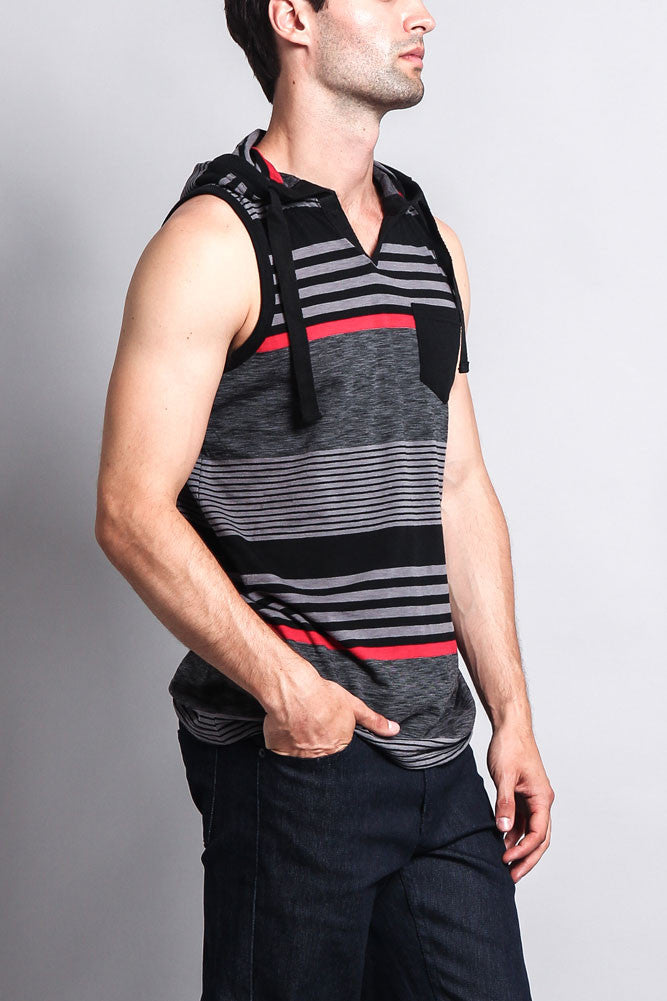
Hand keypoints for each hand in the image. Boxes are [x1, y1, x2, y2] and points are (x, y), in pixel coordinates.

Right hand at [263, 676, 400, 757]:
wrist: (294, 691)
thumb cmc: (324, 695)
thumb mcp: (353, 705)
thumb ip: (373, 720)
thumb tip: (395, 730)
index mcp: (340, 744)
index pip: (337, 741)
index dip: (330, 727)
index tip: (324, 717)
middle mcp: (321, 753)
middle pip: (319, 746)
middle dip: (316, 735)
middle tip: (310, 717)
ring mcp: (299, 754)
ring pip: (300, 748)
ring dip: (298, 737)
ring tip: (297, 718)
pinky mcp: (280, 749)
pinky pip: (281, 747)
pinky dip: (282, 738)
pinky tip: (284, 723)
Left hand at [487, 723, 554, 881]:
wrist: (509, 727)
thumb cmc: (510, 747)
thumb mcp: (504, 776)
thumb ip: (505, 803)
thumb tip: (503, 830)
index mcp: (542, 798)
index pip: (539, 833)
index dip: (524, 850)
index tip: (506, 860)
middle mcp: (541, 801)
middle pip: (539, 839)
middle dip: (527, 859)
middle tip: (512, 877)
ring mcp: (532, 800)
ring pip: (530, 832)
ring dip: (520, 848)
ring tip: (504, 866)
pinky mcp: (522, 796)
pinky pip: (521, 822)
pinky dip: (513, 835)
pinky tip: (501, 844)